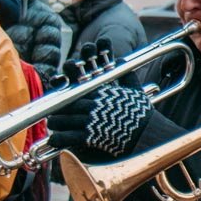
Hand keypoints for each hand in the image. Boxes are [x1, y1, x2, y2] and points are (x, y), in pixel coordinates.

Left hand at [48, 42, 151, 158]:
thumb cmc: (142, 114)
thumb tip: (122, 59)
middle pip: (67, 105)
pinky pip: (69, 136)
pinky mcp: (92, 136)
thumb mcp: (136, 91)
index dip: (65, 94)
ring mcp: (92, 120)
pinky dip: (59, 139)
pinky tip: (54, 141)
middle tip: (52, 114)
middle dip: (58, 110)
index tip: (60, 97)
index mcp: (102, 94)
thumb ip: (127, 76)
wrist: (148, 133)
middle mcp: (94, 106)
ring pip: (64, 120)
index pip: (77, 91)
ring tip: (52, 125)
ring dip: (56, 123)